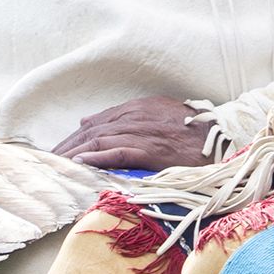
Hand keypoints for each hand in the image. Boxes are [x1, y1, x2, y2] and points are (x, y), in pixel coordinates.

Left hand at [54, 93, 210, 171]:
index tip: (57, 151)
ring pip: (101, 140)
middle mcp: (140, 116)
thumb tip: (87, 120)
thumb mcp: (159, 116)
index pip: (98, 121)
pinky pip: (120, 152)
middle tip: (48, 162)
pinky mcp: (154, 150)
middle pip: (93, 130)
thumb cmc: (194, 134)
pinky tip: (81, 163)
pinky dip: (99, 156)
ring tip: (56, 165)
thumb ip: (126, 117)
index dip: (74, 136)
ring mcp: (146, 133)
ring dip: (75, 153)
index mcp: (140, 108)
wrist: (225, 141)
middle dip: (68, 145)